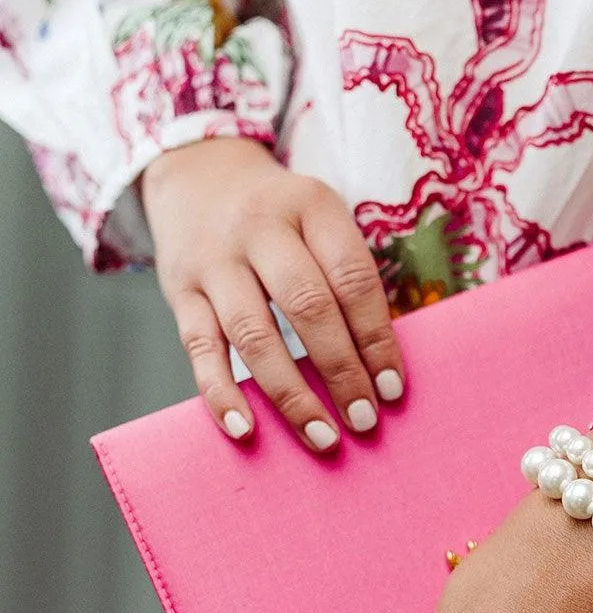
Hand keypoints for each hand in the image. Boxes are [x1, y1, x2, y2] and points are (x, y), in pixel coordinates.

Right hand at [141, 137, 404, 451]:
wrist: (199, 175)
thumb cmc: (282, 219)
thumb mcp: (321, 221)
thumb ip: (346, 279)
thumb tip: (379, 368)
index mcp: (312, 207)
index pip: (352, 279)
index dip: (376, 338)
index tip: (393, 390)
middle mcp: (260, 229)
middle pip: (306, 306)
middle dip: (340, 371)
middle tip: (363, 420)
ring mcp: (215, 261)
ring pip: (253, 335)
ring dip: (290, 394)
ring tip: (321, 436)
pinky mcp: (180, 291)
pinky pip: (200, 348)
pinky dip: (221, 393)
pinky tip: (244, 429)